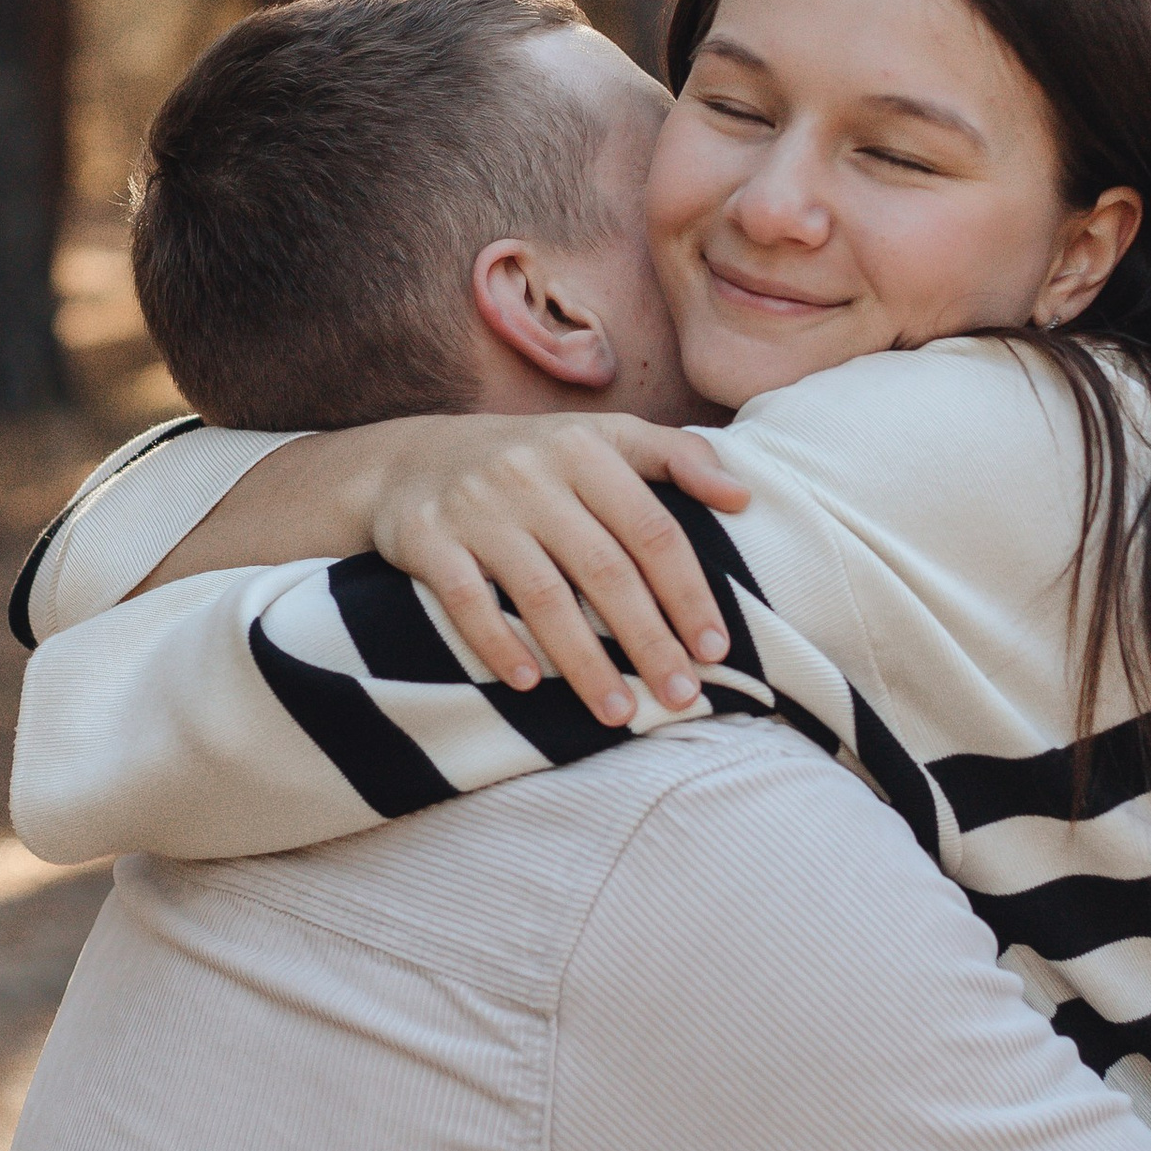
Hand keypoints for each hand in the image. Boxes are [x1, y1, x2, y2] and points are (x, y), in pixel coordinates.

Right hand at [367, 415, 751, 725]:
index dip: (688, 592)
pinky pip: (465, 600)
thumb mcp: (601, 436)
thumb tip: (743, 497)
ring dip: (583, 661)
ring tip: (618, 713)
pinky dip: (498, 644)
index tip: (716, 649)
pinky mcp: (425, 537)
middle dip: (648, 640)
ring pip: (542, 594)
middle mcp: (530, 472)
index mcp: (585, 447)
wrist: (408, 459)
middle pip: (605, 568)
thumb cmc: (531, 459)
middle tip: (681, 696)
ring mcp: (476, 506)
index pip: (652, 528)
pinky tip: (529, 685)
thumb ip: (676, 455)